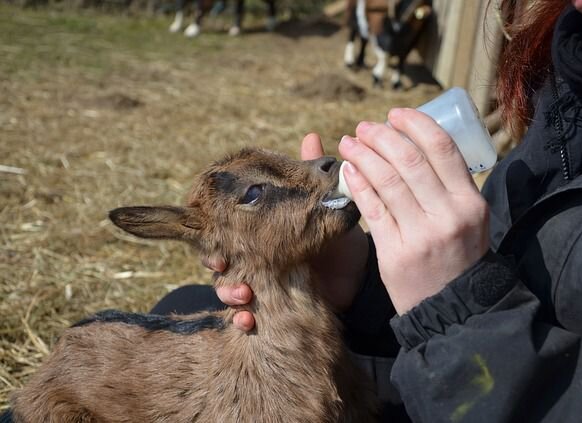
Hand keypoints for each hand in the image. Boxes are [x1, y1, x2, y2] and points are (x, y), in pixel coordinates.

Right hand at [209, 133, 369, 330]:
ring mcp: (263, 285)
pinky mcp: (273, 310)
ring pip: (229, 289)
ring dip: (228, 293)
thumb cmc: (339, 240)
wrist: (360, 278)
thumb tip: (310, 135)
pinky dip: (243, 319)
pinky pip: (248, 317)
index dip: (213, 231)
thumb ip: (311, 177)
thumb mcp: (324, 208)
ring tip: (242, 294)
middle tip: (221, 261)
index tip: (215, 231)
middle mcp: (255, 259)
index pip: (224, 230)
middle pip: (220, 260)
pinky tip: (248, 320)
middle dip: (215, 263)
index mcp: (261, 234)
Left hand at [338, 108, 489, 314]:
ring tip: (349, 142)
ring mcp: (421, 235)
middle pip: (410, 160)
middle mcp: (448, 215)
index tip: (395, 114)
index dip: (416, 124)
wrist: (453, 307)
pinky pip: (372, 209)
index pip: (443, 148)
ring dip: (363, 155)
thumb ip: (448, 184)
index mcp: (470, 201)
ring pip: (387, 181)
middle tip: (364, 127)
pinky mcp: (395, 253)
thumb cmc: (458, 254)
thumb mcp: (468, 217)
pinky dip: (357, 185)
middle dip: (381, 136)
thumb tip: (417, 142)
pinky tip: (347, 170)